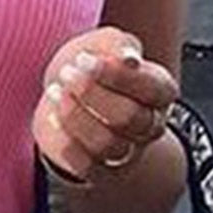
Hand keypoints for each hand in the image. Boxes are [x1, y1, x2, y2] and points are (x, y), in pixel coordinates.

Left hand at [32, 25, 180, 185]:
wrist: (63, 89)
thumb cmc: (89, 63)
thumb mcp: (103, 42)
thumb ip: (119, 44)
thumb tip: (130, 58)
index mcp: (160, 90)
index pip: (152, 88)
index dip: (116, 75)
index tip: (83, 59)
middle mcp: (150, 124)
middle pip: (129, 117)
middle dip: (90, 93)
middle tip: (66, 72)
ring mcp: (128, 151)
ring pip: (108, 143)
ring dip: (75, 115)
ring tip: (54, 91)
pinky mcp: (101, 170)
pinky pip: (87, 166)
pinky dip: (66, 141)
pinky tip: (52, 116)